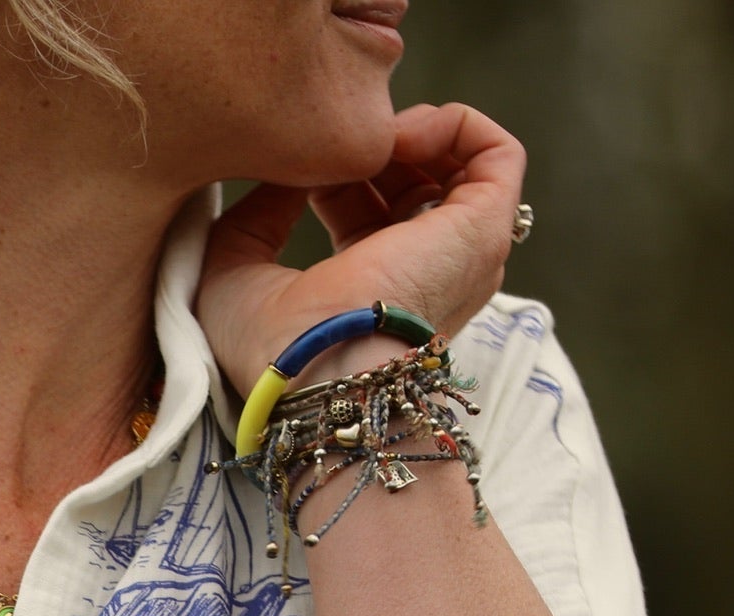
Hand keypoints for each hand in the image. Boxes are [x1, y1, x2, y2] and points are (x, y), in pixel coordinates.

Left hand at [197, 103, 526, 396]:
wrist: (315, 372)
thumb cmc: (269, 348)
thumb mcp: (235, 268)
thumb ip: (257, 213)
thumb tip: (286, 168)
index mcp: (365, 290)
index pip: (366, 209)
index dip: (337, 170)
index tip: (303, 160)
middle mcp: (420, 274)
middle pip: (414, 183)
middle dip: (375, 146)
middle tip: (339, 142)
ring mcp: (458, 255)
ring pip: (461, 167)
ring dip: (417, 130)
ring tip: (372, 133)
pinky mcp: (483, 231)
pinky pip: (498, 154)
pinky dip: (454, 125)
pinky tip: (402, 133)